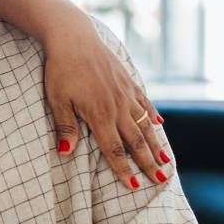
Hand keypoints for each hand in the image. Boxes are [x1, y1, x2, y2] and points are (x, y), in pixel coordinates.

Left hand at [42, 20, 171, 189]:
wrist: (74, 38)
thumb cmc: (61, 70)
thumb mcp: (57, 100)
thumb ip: (65, 127)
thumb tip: (65, 153)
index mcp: (100, 115)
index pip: (115, 149)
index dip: (124, 169)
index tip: (133, 185)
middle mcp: (118, 108)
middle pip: (136, 141)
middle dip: (148, 163)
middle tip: (159, 180)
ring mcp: (126, 94)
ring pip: (145, 125)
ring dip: (155, 144)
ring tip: (166, 161)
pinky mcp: (129, 82)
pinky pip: (145, 103)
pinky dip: (153, 116)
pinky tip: (160, 125)